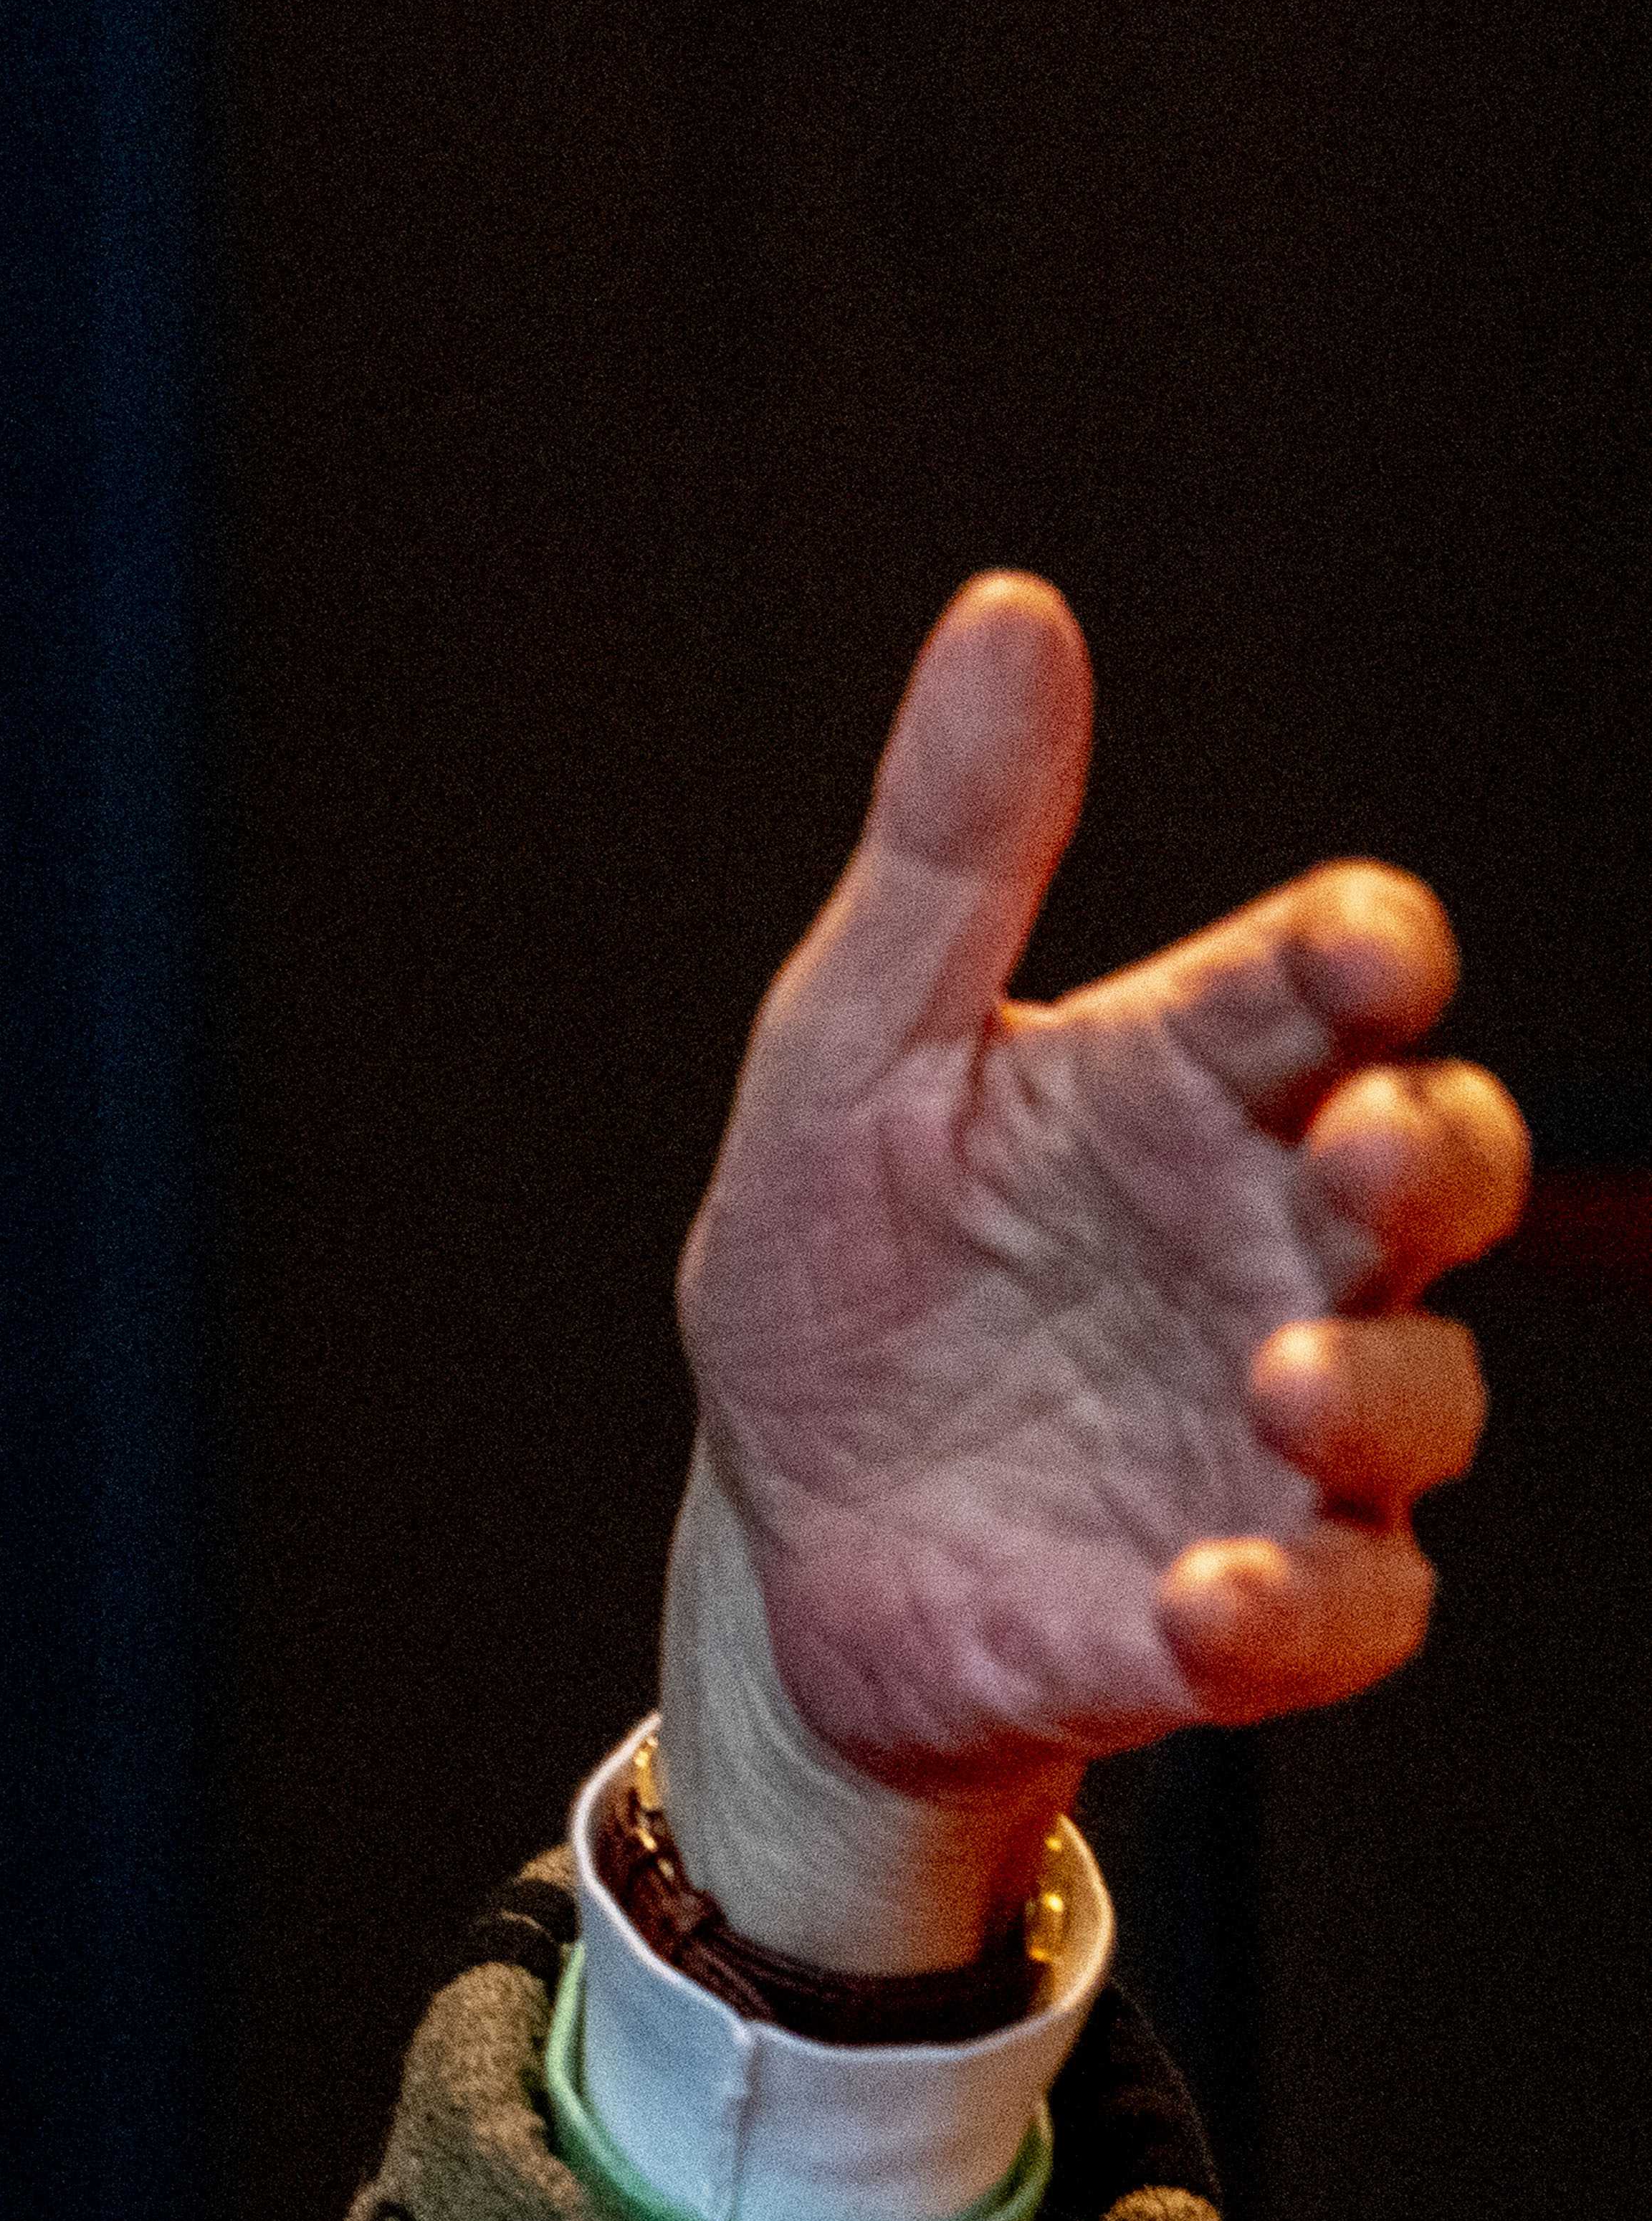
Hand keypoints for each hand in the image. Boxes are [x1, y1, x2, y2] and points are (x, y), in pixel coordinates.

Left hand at [661, 574, 1527, 1969]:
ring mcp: (1278, 1433)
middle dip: (1432, 1151)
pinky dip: (1291, 1605)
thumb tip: (1009, 609)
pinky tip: (1210, 1590)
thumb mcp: (850, 1056)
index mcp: (1186, 1090)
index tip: (1360, 942)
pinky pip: (1336, 1611)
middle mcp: (1273, 1247)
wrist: (785, 1523)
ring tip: (1283, 1381)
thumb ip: (948, 854)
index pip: (1322, 985)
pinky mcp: (1246, 1604)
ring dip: (1371, 1386)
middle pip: (1435, 1169)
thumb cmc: (839, 1273)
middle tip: (1366, 1144)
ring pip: (1414, 1396)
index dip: (1360, 950)